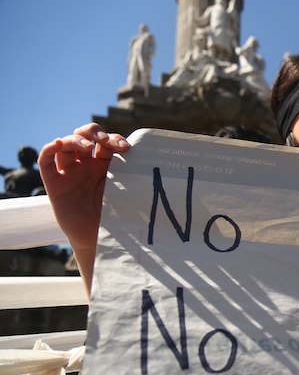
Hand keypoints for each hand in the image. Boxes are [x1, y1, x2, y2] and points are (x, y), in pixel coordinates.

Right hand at [38, 123, 129, 290]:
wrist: (103, 241)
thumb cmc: (120, 216)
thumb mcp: (131, 192)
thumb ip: (138, 176)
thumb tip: (175, 166)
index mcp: (106, 163)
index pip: (106, 141)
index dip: (114, 139)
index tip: (127, 149)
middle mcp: (87, 164)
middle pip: (85, 135)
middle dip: (94, 133)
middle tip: (106, 143)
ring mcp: (70, 173)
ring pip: (66, 143)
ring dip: (76, 139)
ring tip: (87, 147)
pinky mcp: (55, 184)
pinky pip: (46, 160)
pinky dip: (50, 148)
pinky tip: (59, 144)